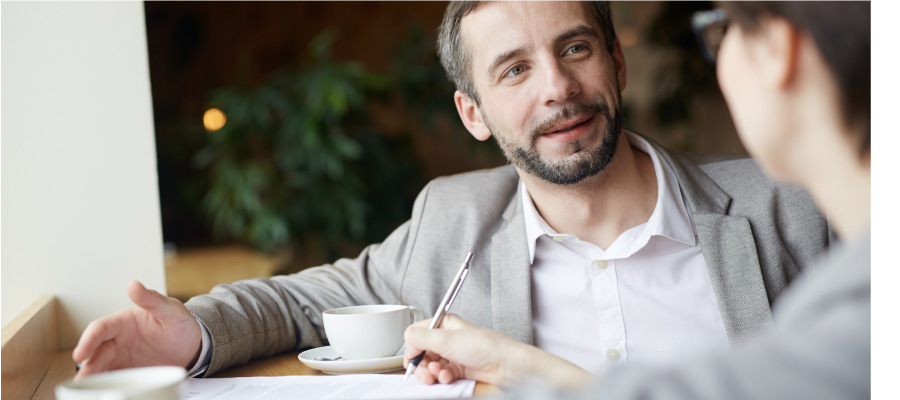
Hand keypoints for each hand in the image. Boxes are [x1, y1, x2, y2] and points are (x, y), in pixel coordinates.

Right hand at [72, 281, 201, 378]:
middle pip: (96, 351)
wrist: (193, 347)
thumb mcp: (172, 311)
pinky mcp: (128, 371)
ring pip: (100, 366)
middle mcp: (118, 339)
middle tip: (82, 379)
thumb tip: (133, 284)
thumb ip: (152, 299)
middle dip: (88, 365)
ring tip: (87, 389)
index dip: (88, 340)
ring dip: (92, 378)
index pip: (100, 328)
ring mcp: (122, 357)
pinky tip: (101, 391)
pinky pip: (112, 378)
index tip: (80, 354)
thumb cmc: (181, 325)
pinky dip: (105, 385)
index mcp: (124, 321)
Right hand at [402, 314, 590, 387]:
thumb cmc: (484, 346)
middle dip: (422, 365)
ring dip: (432, 373)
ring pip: (430, 367)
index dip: (413, 347)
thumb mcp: (446, 338)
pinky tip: (449, 378)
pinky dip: (442, 379)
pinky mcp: (458, 370)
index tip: (413, 359)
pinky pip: (441, 376)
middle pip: (421, 353)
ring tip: (441, 374)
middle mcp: (446, 339)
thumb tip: (406, 337)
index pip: (418, 334)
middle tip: (426, 372)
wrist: (505, 366)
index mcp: (444, 324)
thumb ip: (421, 336)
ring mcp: (452, 356)